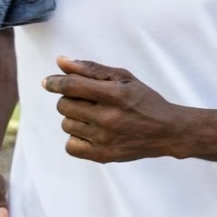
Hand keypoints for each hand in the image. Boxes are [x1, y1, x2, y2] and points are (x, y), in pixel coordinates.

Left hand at [43, 57, 184, 162]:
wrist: (168, 131)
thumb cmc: (145, 101)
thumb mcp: (124, 78)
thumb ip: (91, 69)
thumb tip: (60, 61)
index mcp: (114, 94)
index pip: (71, 86)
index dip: (54, 82)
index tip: (48, 82)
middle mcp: (108, 117)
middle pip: (64, 105)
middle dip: (70, 100)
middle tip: (87, 101)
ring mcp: (105, 138)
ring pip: (66, 124)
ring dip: (74, 119)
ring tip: (93, 117)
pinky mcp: (103, 155)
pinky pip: (70, 146)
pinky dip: (75, 138)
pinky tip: (90, 133)